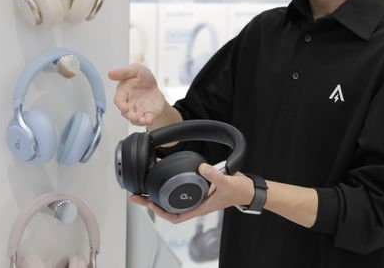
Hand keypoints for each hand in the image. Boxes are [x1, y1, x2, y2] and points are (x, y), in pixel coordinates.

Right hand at [110, 64, 166, 126]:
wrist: (154, 86)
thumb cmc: (142, 78)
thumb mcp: (136, 70)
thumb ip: (124, 72)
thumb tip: (110, 73)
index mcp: (124, 92)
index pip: (119, 100)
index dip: (121, 105)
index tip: (124, 108)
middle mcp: (129, 103)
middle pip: (126, 113)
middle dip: (130, 116)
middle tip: (135, 117)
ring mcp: (138, 110)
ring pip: (134, 119)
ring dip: (138, 121)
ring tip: (143, 120)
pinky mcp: (147, 114)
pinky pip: (146, 120)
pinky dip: (147, 121)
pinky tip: (150, 120)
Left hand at [129, 163, 254, 223]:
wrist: (246, 188)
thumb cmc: (238, 191)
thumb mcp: (227, 182)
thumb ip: (214, 175)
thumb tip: (201, 167)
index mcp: (199, 207)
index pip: (175, 216)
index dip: (160, 212)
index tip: (149, 204)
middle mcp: (194, 202)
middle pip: (167, 207)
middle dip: (150, 202)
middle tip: (136, 195)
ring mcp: (195, 195)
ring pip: (171, 198)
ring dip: (157, 193)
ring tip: (143, 186)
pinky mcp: (197, 186)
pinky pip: (179, 187)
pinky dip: (169, 182)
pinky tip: (162, 175)